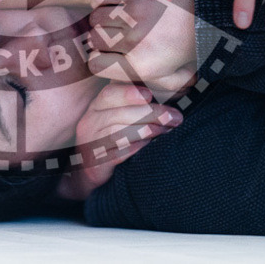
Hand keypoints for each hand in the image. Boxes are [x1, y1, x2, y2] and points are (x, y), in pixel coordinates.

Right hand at [56, 83, 180, 200]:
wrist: (89, 170)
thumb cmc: (110, 139)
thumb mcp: (115, 117)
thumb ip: (132, 105)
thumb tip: (166, 95)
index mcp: (96, 107)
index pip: (109, 94)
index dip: (129, 93)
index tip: (150, 95)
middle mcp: (90, 122)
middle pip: (120, 114)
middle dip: (151, 113)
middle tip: (174, 117)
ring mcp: (91, 143)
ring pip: (119, 132)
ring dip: (147, 130)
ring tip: (166, 130)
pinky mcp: (97, 163)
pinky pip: (118, 154)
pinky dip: (136, 148)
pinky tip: (149, 146)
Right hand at [86, 0, 196, 97]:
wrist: (209, 10)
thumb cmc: (193, 44)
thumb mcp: (179, 75)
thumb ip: (157, 89)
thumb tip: (138, 93)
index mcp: (141, 65)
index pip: (96, 64)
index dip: (100, 61)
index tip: (109, 56)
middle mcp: (134, 41)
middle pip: (93, 41)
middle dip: (101, 41)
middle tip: (114, 37)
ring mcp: (133, 14)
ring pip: (96, 18)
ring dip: (102, 20)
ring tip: (114, 21)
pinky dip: (101, 0)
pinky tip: (112, 4)